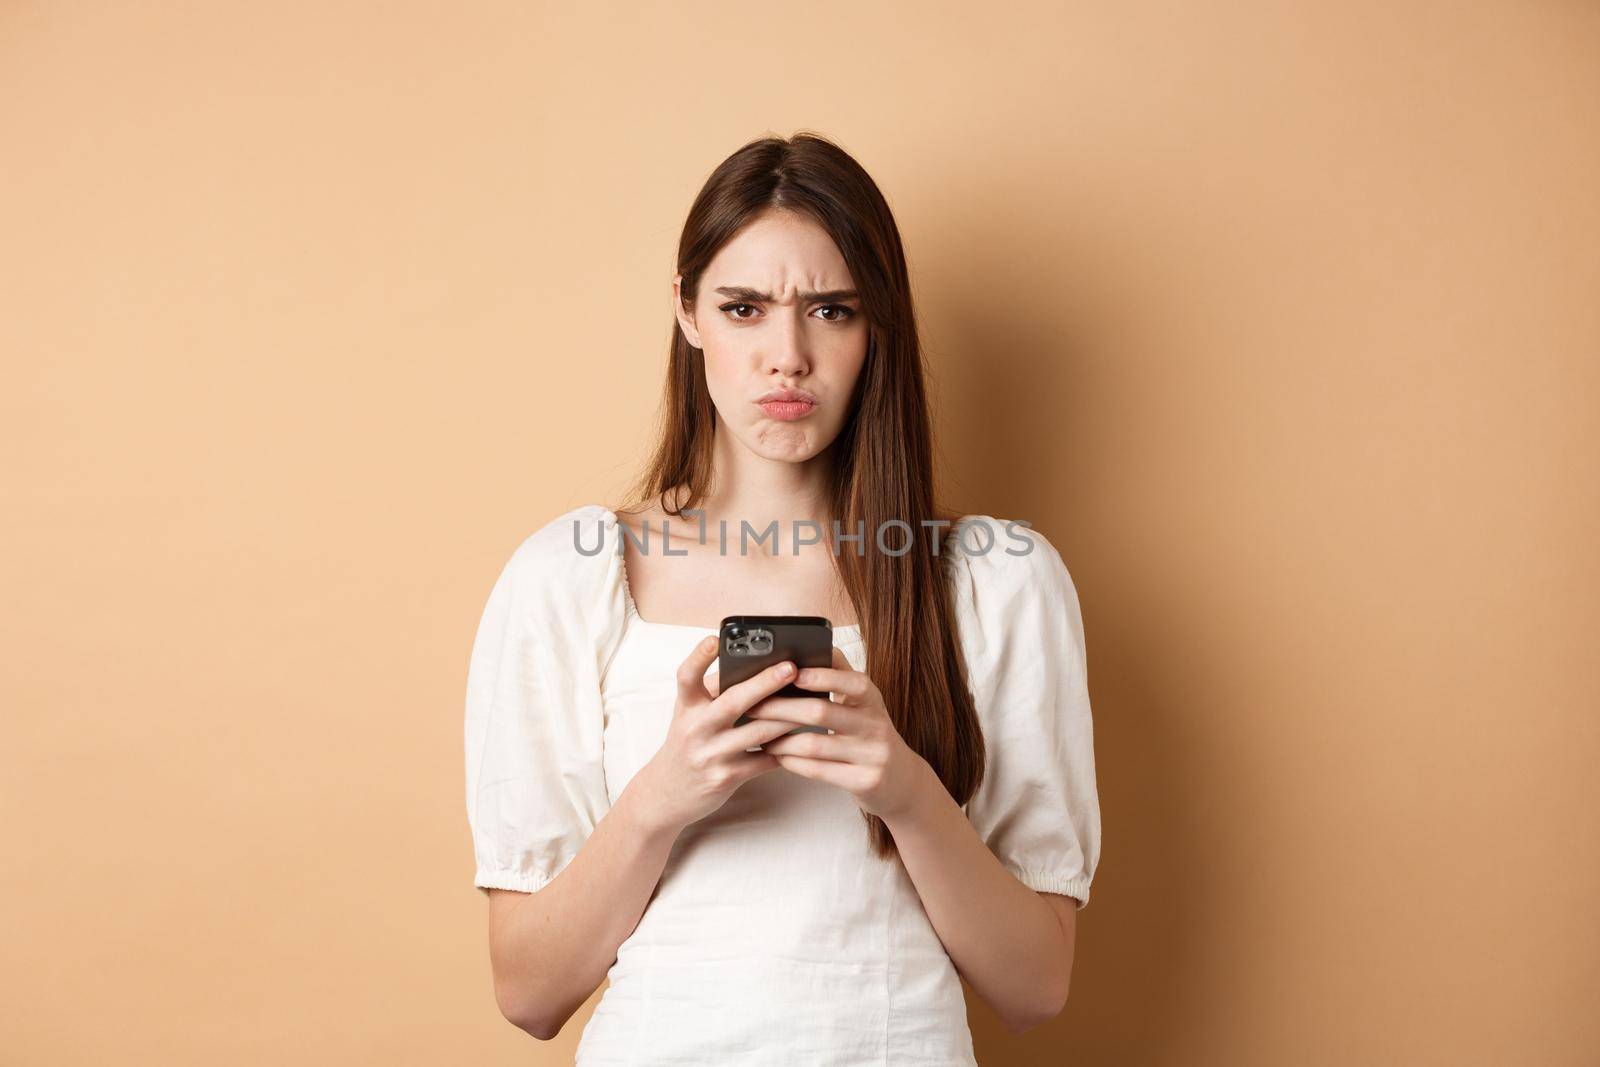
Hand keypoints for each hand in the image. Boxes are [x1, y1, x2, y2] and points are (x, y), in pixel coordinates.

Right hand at [628, 636, 804, 833]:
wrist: (666, 793)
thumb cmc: (688, 743)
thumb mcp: (690, 715)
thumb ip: (713, 692)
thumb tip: (756, 665)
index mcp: (686, 707)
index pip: (686, 677)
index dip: (698, 657)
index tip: (714, 639)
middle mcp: (695, 728)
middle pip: (732, 701)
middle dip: (764, 683)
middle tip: (790, 668)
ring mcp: (710, 754)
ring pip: (757, 733)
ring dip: (786, 718)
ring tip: (811, 703)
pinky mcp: (725, 778)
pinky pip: (762, 761)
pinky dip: (783, 750)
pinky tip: (801, 739)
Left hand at [743, 646, 931, 820]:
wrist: (901, 779)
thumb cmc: (869, 733)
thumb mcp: (863, 703)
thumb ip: (840, 676)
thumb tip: (809, 647)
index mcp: (873, 699)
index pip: (852, 682)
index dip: (822, 676)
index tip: (791, 671)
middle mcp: (876, 725)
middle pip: (822, 712)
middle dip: (782, 708)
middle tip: (754, 707)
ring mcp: (873, 755)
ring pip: (815, 744)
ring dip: (781, 739)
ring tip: (760, 735)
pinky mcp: (864, 781)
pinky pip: (819, 770)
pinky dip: (792, 762)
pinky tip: (778, 755)